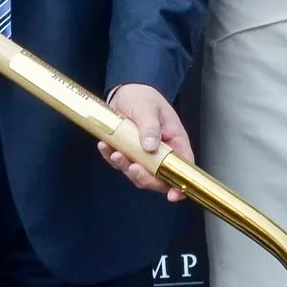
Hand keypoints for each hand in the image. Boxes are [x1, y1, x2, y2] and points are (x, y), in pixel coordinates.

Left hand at [97, 83, 192, 202]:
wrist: (125, 91)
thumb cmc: (143, 97)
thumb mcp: (148, 107)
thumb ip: (150, 126)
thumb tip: (151, 147)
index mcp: (174, 141)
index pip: (183, 166)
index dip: (180, 184)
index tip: (172, 195)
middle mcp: (160, 152)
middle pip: (158, 177)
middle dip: (145, 177)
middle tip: (132, 167)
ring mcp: (142, 155)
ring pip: (137, 173)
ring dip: (125, 167)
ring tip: (114, 153)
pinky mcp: (126, 153)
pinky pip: (119, 163)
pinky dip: (110, 158)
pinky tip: (104, 146)